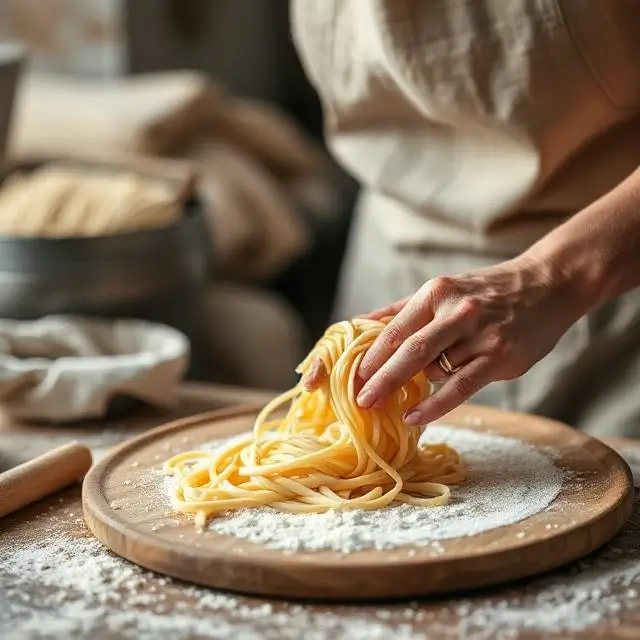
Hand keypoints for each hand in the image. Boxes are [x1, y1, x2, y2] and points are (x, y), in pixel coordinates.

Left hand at [352, 255, 587, 424]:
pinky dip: (435, 405)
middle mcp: (457, 311)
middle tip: (359, 400)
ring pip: (435, 370)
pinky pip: (461, 387)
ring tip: (389, 406)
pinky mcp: (500, 357)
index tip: (352, 378)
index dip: (370, 357)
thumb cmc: (487, 291)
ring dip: (411, 390)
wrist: (548, 285)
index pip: (395, 329)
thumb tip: (359, 323)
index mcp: (437, 292)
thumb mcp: (444, 289)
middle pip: (409, 351)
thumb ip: (402, 309)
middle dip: (380, 379)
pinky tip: (414, 416)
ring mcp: (481, 334)